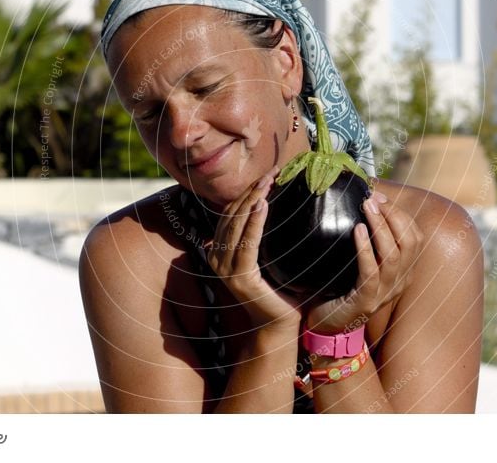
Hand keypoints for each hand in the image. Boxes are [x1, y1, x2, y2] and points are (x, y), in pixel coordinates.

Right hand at [206, 167, 302, 332]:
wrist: (279, 323)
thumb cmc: (278, 289)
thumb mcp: (266, 257)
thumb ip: (259, 236)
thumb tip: (271, 205)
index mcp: (220, 250)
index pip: (231, 213)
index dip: (246, 191)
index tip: (267, 175)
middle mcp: (217, 257)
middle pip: (233, 215)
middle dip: (252, 191)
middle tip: (272, 173)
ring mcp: (226, 269)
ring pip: (237, 225)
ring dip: (253, 200)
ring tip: (268, 182)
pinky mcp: (240, 277)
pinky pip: (247, 243)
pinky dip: (255, 222)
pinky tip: (263, 205)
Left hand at [305, 188, 423, 333]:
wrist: (327, 326)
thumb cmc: (340, 288)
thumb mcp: (359, 261)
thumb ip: (366, 238)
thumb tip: (361, 200)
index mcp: (402, 271)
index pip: (415, 237)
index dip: (400, 214)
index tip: (380, 196)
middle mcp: (399, 282)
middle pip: (409, 242)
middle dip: (393, 215)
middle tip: (372, 198)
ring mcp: (384, 294)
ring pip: (394, 255)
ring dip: (380, 226)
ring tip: (366, 207)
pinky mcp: (366, 302)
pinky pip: (371, 272)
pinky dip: (365, 248)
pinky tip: (357, 230)